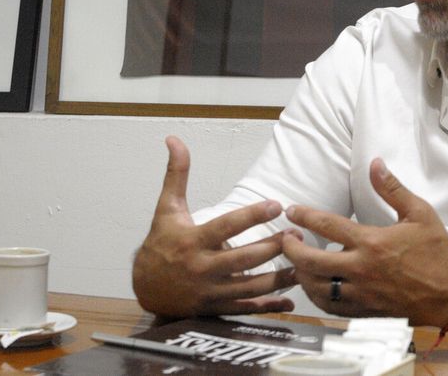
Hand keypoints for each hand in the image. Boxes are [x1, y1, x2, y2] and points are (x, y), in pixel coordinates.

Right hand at [132, 136, 296, 317]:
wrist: (145, 287)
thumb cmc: (161, 242)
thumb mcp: (167, 207)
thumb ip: (176, 173)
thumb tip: (174, 139)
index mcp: (193, 240)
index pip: (227, 226)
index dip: (252, 215)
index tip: (277, 204)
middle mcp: (203, 268)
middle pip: (245, 259)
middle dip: (273, 247)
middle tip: (298, 234)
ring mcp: (210, 292)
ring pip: (250, 287)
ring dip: (279, 277)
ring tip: (302, 263)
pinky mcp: (216, 308)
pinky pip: (246, 309)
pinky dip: (269, 307)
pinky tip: (289, 302)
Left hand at [282, 158, 447, 325]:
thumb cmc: (437, 251)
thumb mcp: (419, 213)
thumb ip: (392, 188)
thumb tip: (375, 163)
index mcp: (371, 242)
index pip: (327, 226)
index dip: (304, 216)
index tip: (290, 210)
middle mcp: (361, 269)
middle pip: (311, 261)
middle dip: (291, 249)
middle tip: (284, 238)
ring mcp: (361, 293)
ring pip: (316, 287)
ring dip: (300, 273)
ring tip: (295, 261)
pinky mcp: (365, 312)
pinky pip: (330, 307)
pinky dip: (316, 296)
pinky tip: (313, 285)